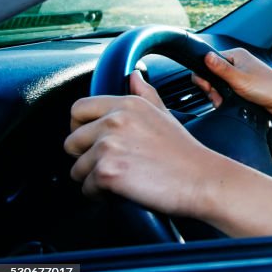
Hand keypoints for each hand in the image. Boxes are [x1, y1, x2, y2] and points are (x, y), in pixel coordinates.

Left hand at [64, 71, 224, 217]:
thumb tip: (134, 76)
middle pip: (71, 141)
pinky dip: (100, 195)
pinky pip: (86, 188)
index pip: (78, 109)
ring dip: (93, 178)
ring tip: (121, 178)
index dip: (80, 127)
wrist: (201, 180)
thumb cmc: (185, 153)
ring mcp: (109, 146)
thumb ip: (144, 94)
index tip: (93, 140)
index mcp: (127, 104)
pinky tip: (122, 190)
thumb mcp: (164, 114)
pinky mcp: (107, 172)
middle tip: (110, 164)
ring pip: (76, 168)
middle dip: (85, 157)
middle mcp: (115, 121)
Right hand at [193, 48, 271, 117]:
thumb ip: (221, 68)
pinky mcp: (243, 85)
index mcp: (236, 55)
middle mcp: (238, 62)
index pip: (209, 60)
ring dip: (217, 94)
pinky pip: (227, 89)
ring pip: (219, 83)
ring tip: (222, 101)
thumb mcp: (239, 79)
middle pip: (212, 73)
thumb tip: (206, 55)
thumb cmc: (267, 87)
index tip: (208, 87)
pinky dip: (224, 96)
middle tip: (216, 97)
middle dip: (211, 87)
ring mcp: (240, 74)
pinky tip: (227, 102)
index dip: (205, 75)